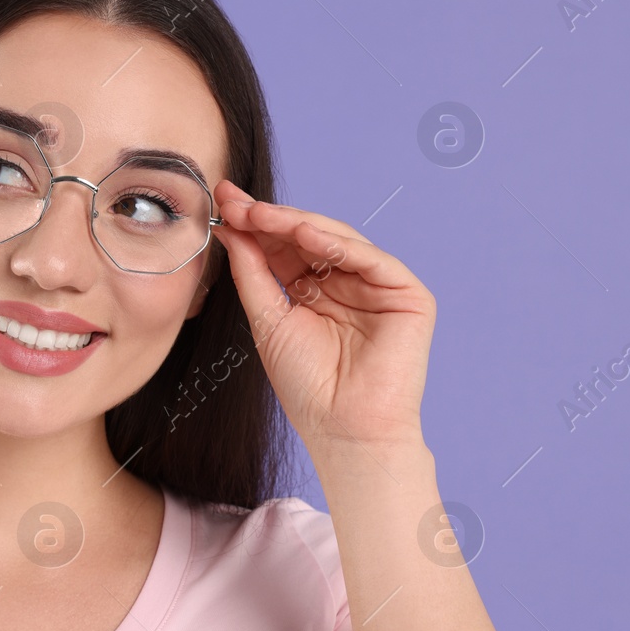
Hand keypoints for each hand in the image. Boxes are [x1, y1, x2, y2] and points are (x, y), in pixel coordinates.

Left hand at [209, 179, 435, 450]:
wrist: (343, 429)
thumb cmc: (307, 386)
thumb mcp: (267, 320)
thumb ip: (253, 272)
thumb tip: (229, 227)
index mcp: (312, 290)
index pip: (281, 247)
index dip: (253, 224)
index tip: (221, 201)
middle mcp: (345, 283)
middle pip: (307, 237)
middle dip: (269, 217)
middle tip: (234, 201)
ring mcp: (377, 286)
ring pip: (337, 240)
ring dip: (296, 224)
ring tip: (260, 214)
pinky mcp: (407, 295)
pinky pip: (371, 259)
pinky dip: (338, 244)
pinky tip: (305, 234)